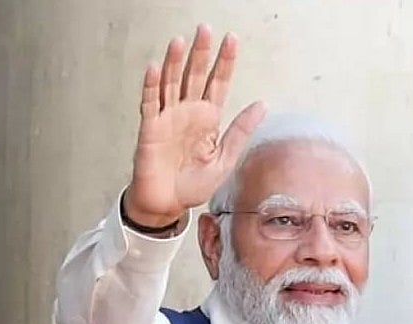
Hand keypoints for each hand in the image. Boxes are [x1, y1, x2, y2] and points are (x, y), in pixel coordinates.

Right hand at [123, 24, 266, 228]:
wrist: (168, 204)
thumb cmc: (192, 184)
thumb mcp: (226, 159)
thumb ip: (241, 131)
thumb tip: (262, 105)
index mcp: (207, 119)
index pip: (218, 83)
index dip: (225, 62)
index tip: (232, 41)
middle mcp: (187, 113)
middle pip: (195, 76)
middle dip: (201, 53)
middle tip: (206, 30)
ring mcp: (167, 118)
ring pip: (170, 83)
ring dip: (174, 62)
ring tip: (181, 41)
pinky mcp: (150, 129)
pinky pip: (150, 103)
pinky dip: (152, 85)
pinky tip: (154, 68)